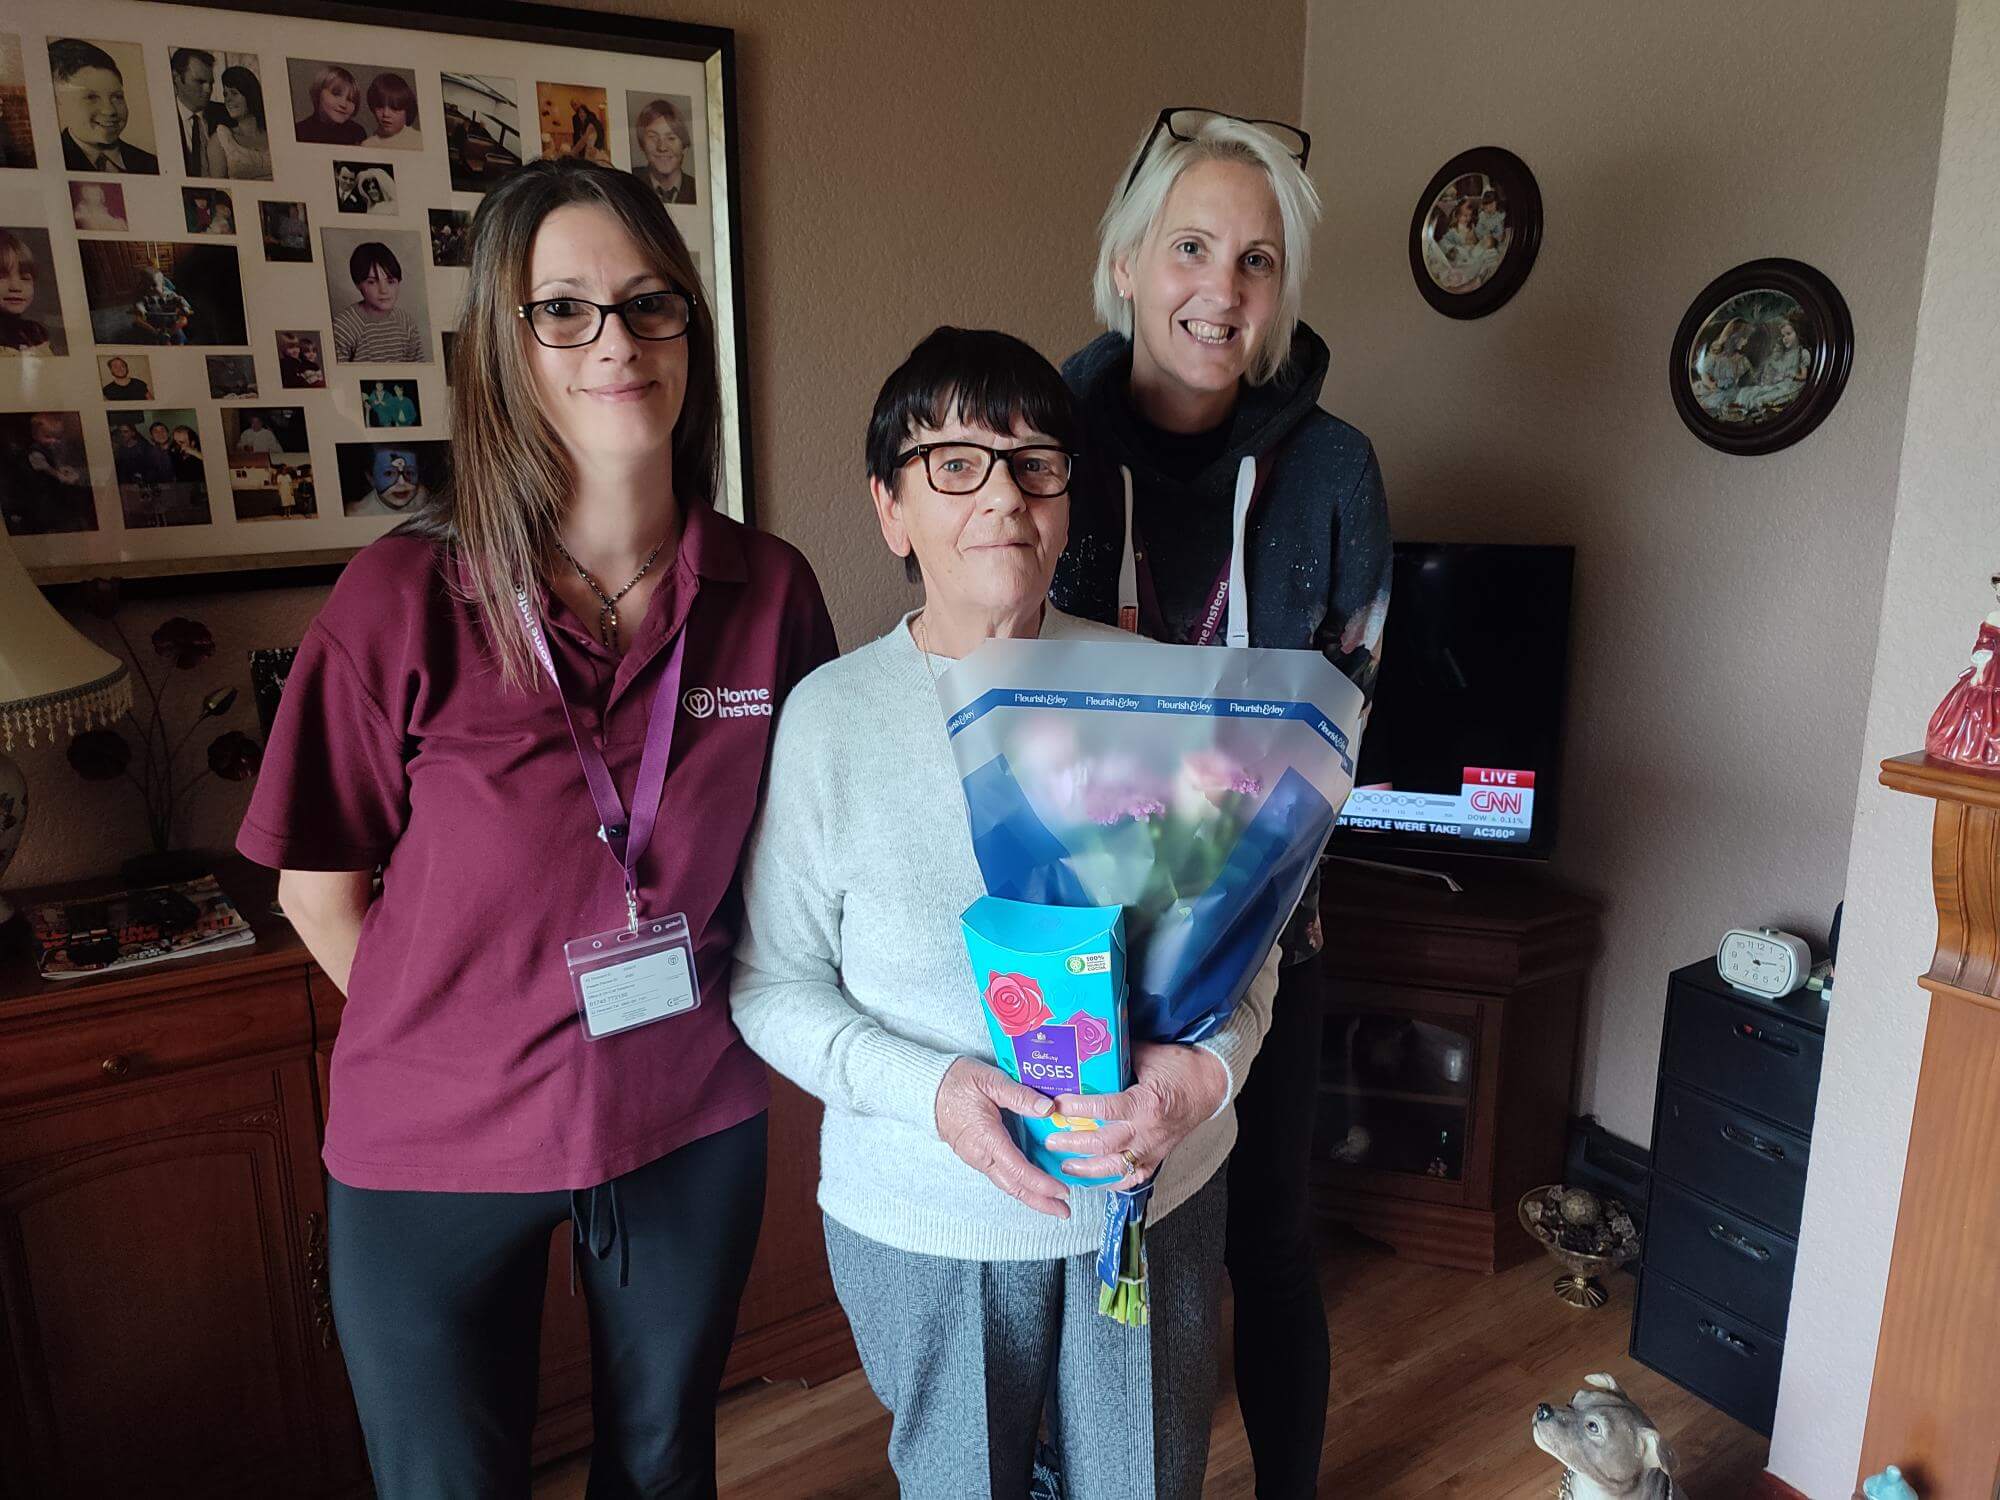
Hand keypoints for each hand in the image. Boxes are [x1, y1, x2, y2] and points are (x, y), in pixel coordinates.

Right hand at [933, 1058, 1069, 1218]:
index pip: (1018, 1170)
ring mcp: (977, 1157)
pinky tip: (1033, 1182)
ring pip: (1007, 1183)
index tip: (1062, 1191)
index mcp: (987, 1138)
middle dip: (1040, 1202)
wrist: (926, 1088)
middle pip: (1013, 1187)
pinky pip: (1001, 1174)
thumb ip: (1019, 1095)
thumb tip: (1047, 1108)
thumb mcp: (989, 1080)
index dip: (1042, 1184)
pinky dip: (1020, 1183)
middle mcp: (981, 1154)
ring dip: (1031, 1195)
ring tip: (1053, 1202)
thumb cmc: (956, 1082)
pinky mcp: (976, 1154)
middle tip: (1064, 1211)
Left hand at [1046, 1042, 1228, 1190]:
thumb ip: (1119, 1055)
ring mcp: (1153, 1148)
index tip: (1057, 1105)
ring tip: (1065, 1166)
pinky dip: (1113, 1182)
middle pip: (1104, 1144)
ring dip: (1087, 1169)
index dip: (1078, 1108)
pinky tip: (1095, 1181)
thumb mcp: (1149, 1054)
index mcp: (1146, 1103)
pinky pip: (1133, 1177)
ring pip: (1116, 1168)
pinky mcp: (1157, 1157)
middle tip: (1051, 1139)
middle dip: (1074, 1144)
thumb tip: (1091, 1048)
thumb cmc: (1180, 1068)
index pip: (1106, 1109)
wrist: (1209, 1086)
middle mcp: (1148, 1130)